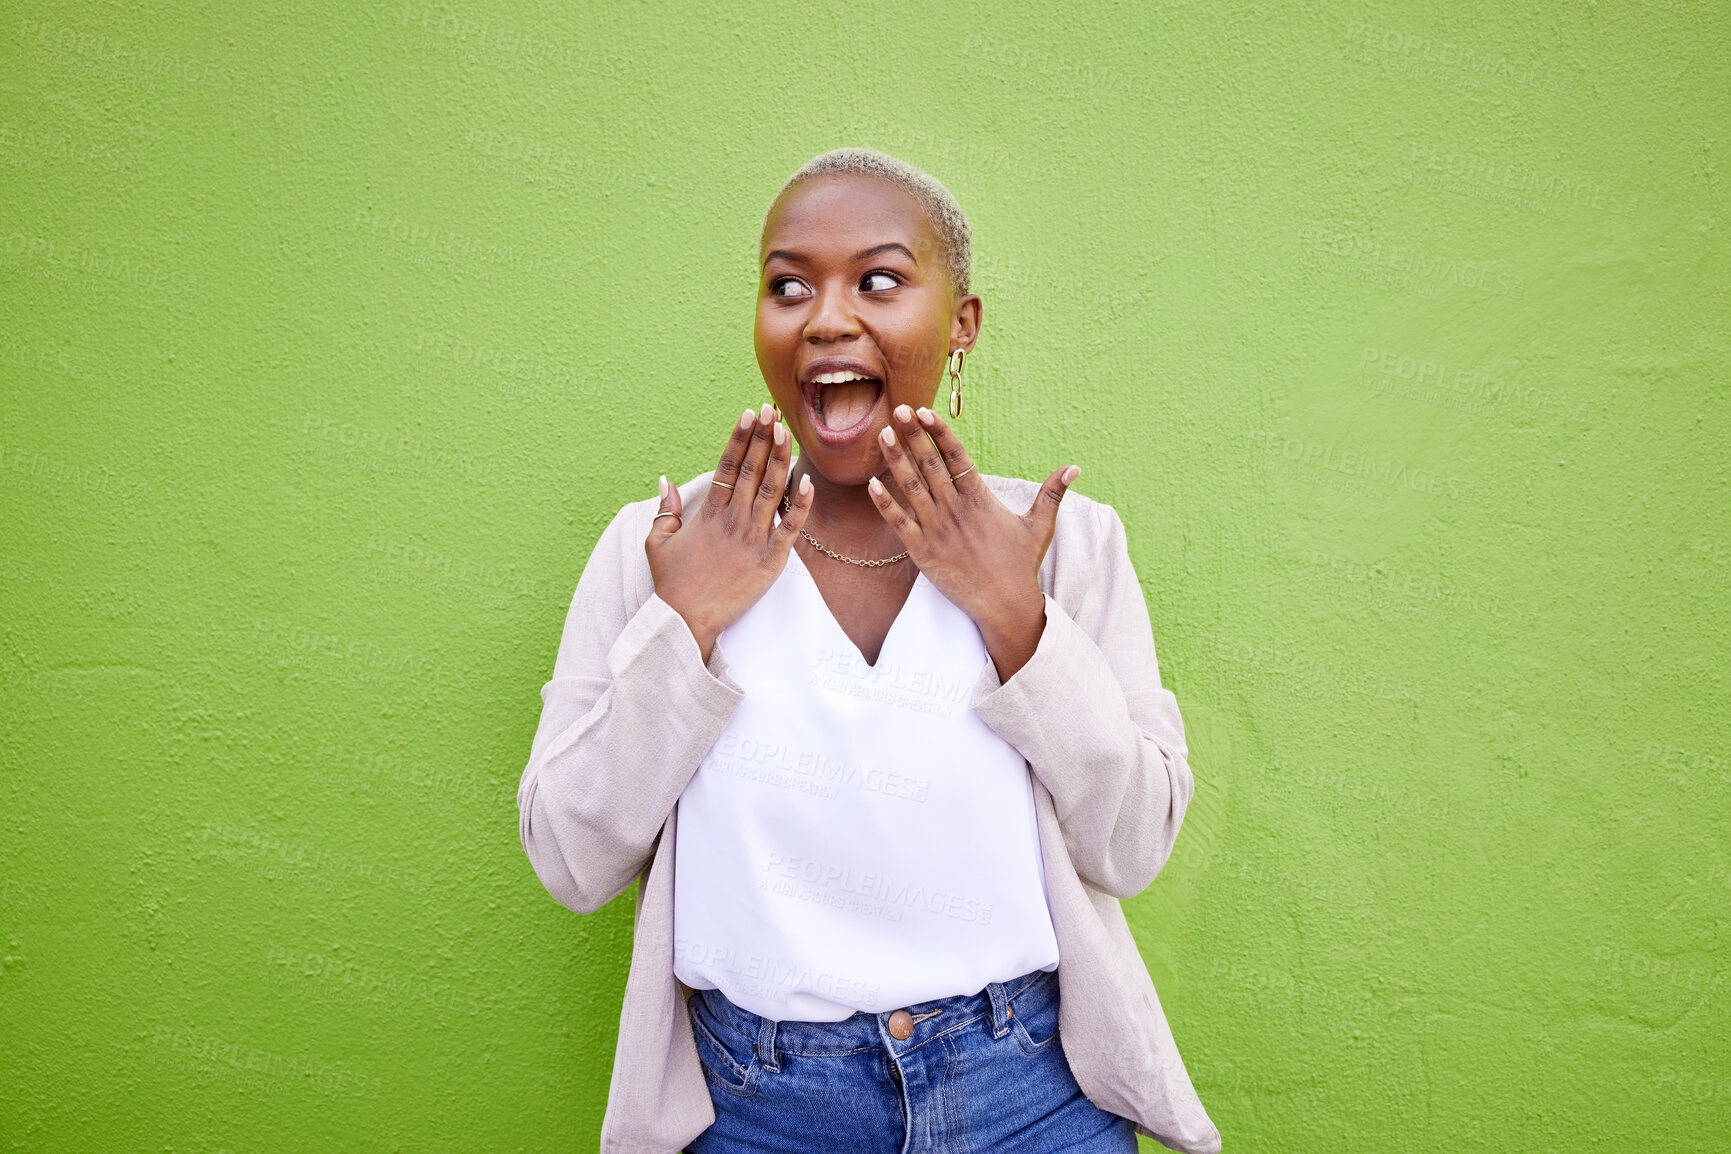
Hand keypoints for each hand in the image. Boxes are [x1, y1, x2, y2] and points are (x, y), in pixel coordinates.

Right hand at [646, 403, 813, 662]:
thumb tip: (665, 480)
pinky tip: (808, 480)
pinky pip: (790, 528)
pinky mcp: (770, 561)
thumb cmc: (671, 585)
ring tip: (788, 431)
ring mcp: (753, 539)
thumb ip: (664, 510)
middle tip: (773, 410)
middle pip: (751, 470)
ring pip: (772, 491)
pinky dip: (801, 505)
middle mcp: (732, 520)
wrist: (685, 621)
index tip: (749, 413)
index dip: (739, 438)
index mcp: (708, 514)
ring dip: (780, 459)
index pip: (727, 466)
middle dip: (763, 437)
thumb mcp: (656, 543)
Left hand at [869, 404, 1079, 679]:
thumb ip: (1052, 493)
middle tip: (898, 409)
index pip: (957, 457)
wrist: (1005, 606)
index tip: (925, 412)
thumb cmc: (1021, 566)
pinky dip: (885, 504)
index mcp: (981, 499)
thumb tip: (1075, 468)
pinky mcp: (923, 552)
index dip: (940, 433)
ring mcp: (937, 530)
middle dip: (913, 436)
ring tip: (883, 435)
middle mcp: (956, 510)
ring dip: (896, 461)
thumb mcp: (1040, 526)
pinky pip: (899, 523)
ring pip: (912, 488)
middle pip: (931, 465)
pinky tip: (871, 484)